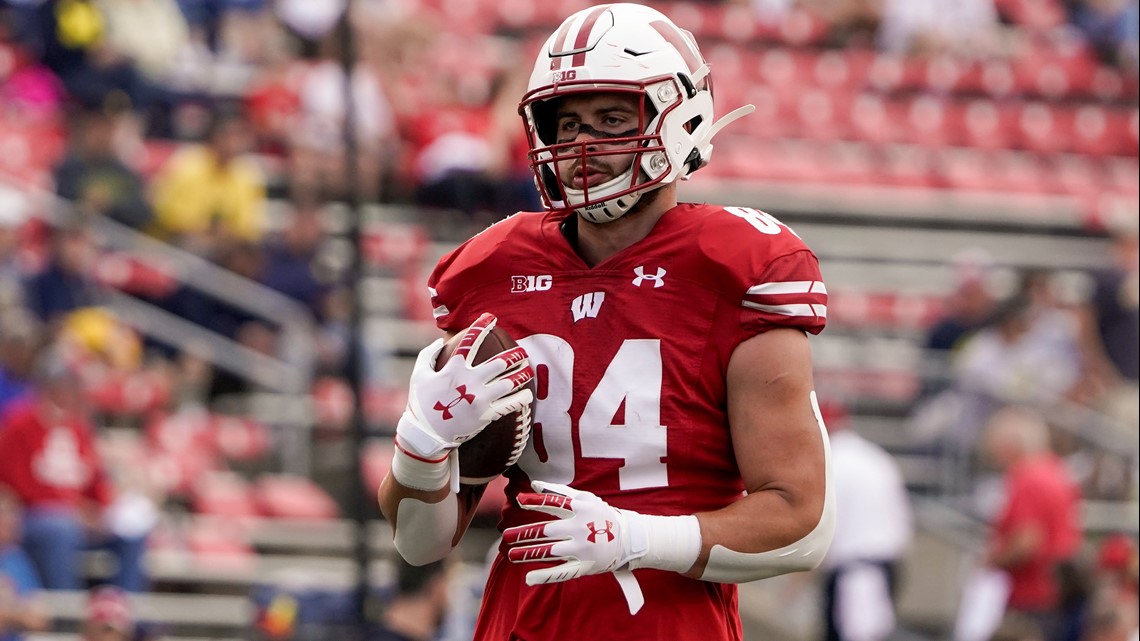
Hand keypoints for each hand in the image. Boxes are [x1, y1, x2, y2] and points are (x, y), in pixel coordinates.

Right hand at [396, 313, 533, 459]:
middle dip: (515, 354)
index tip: (491, 318)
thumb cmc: (421, 403)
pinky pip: (510, 405)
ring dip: (522, 374)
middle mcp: (470, 381)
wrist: (426, 435)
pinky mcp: (486, 415)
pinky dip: (521, 398)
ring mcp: (480, 398)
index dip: (482, 326)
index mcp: (453, 368)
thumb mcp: (418, 375)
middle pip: (500, 362)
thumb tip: (440, 341)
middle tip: (522, 352)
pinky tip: (527, 394)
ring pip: (510, 382)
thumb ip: (428, 354)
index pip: (471, 341)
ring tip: (529, 369)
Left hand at [503, 481, 647, 584]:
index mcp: (582, 509)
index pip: (555, 504)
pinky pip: (562, 572)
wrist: (629, 538)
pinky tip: (529, 577)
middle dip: (525, 534)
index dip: (536, 502)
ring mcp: (583, 548)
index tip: (519, 501)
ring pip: (551, 552)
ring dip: (529, 554)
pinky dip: (545, 576)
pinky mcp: (585, 565)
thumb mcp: (585, 499)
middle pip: (548, 531)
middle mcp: (581, 528)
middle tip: (506, 536)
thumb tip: (535, 484)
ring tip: (511, 554)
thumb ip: (559, 492)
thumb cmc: (601, 515)